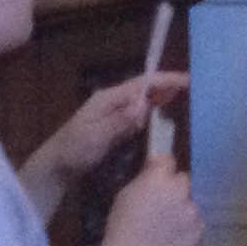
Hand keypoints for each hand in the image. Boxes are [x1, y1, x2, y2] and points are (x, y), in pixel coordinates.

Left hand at [37, 71, 187, 184]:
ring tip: (181, 94)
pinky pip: (136, 114)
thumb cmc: (74, 150)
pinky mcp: (113, 125)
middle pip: (143, 89)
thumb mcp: (96, 136)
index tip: (185, 80)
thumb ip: (119, 121)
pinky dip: (151, 110)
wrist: (56, 166)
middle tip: (190, 85)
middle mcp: (112, 101)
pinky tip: (161, 113)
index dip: (163, 80)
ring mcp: (112, 112)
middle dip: (165, 85)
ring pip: (141, 100)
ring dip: (159, 96)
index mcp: (108, 98)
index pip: (140, 84)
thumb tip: (142, 105)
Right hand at [99, 153, 202, 245]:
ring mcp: (192, 210)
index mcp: (160, 177)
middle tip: (162, 203)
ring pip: (189, 203)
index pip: (168, 160)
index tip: (156, 175)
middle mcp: (180, 190)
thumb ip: (144, 178)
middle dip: (174, 188)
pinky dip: (187, 228)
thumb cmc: (122, 224)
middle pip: (182, 180)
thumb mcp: (126, 193)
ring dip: (181, 209)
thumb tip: (154, 166)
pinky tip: (173, 237)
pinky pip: (196, 223)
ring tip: (166, 226)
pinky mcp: (199, 230)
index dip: (161, 168)